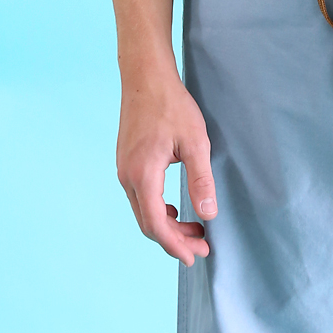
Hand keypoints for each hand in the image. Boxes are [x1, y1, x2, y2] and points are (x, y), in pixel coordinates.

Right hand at [116, 68, 216, 266]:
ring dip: (167, 225)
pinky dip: (158, 209)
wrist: (145, 76)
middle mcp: (127, 177)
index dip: (176, 245)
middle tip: (201, 246)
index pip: (156, 224)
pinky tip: (176, 208)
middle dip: (174, 239)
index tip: (196, 256)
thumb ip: (201, 180)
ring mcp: (124, 169)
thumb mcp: (195, 141)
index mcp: (142, 175)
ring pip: (143, 210)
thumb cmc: (171, 105)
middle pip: (148, 223)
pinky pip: (140, 197)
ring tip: (194, 228)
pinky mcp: (126, 162)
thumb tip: (208, 215)